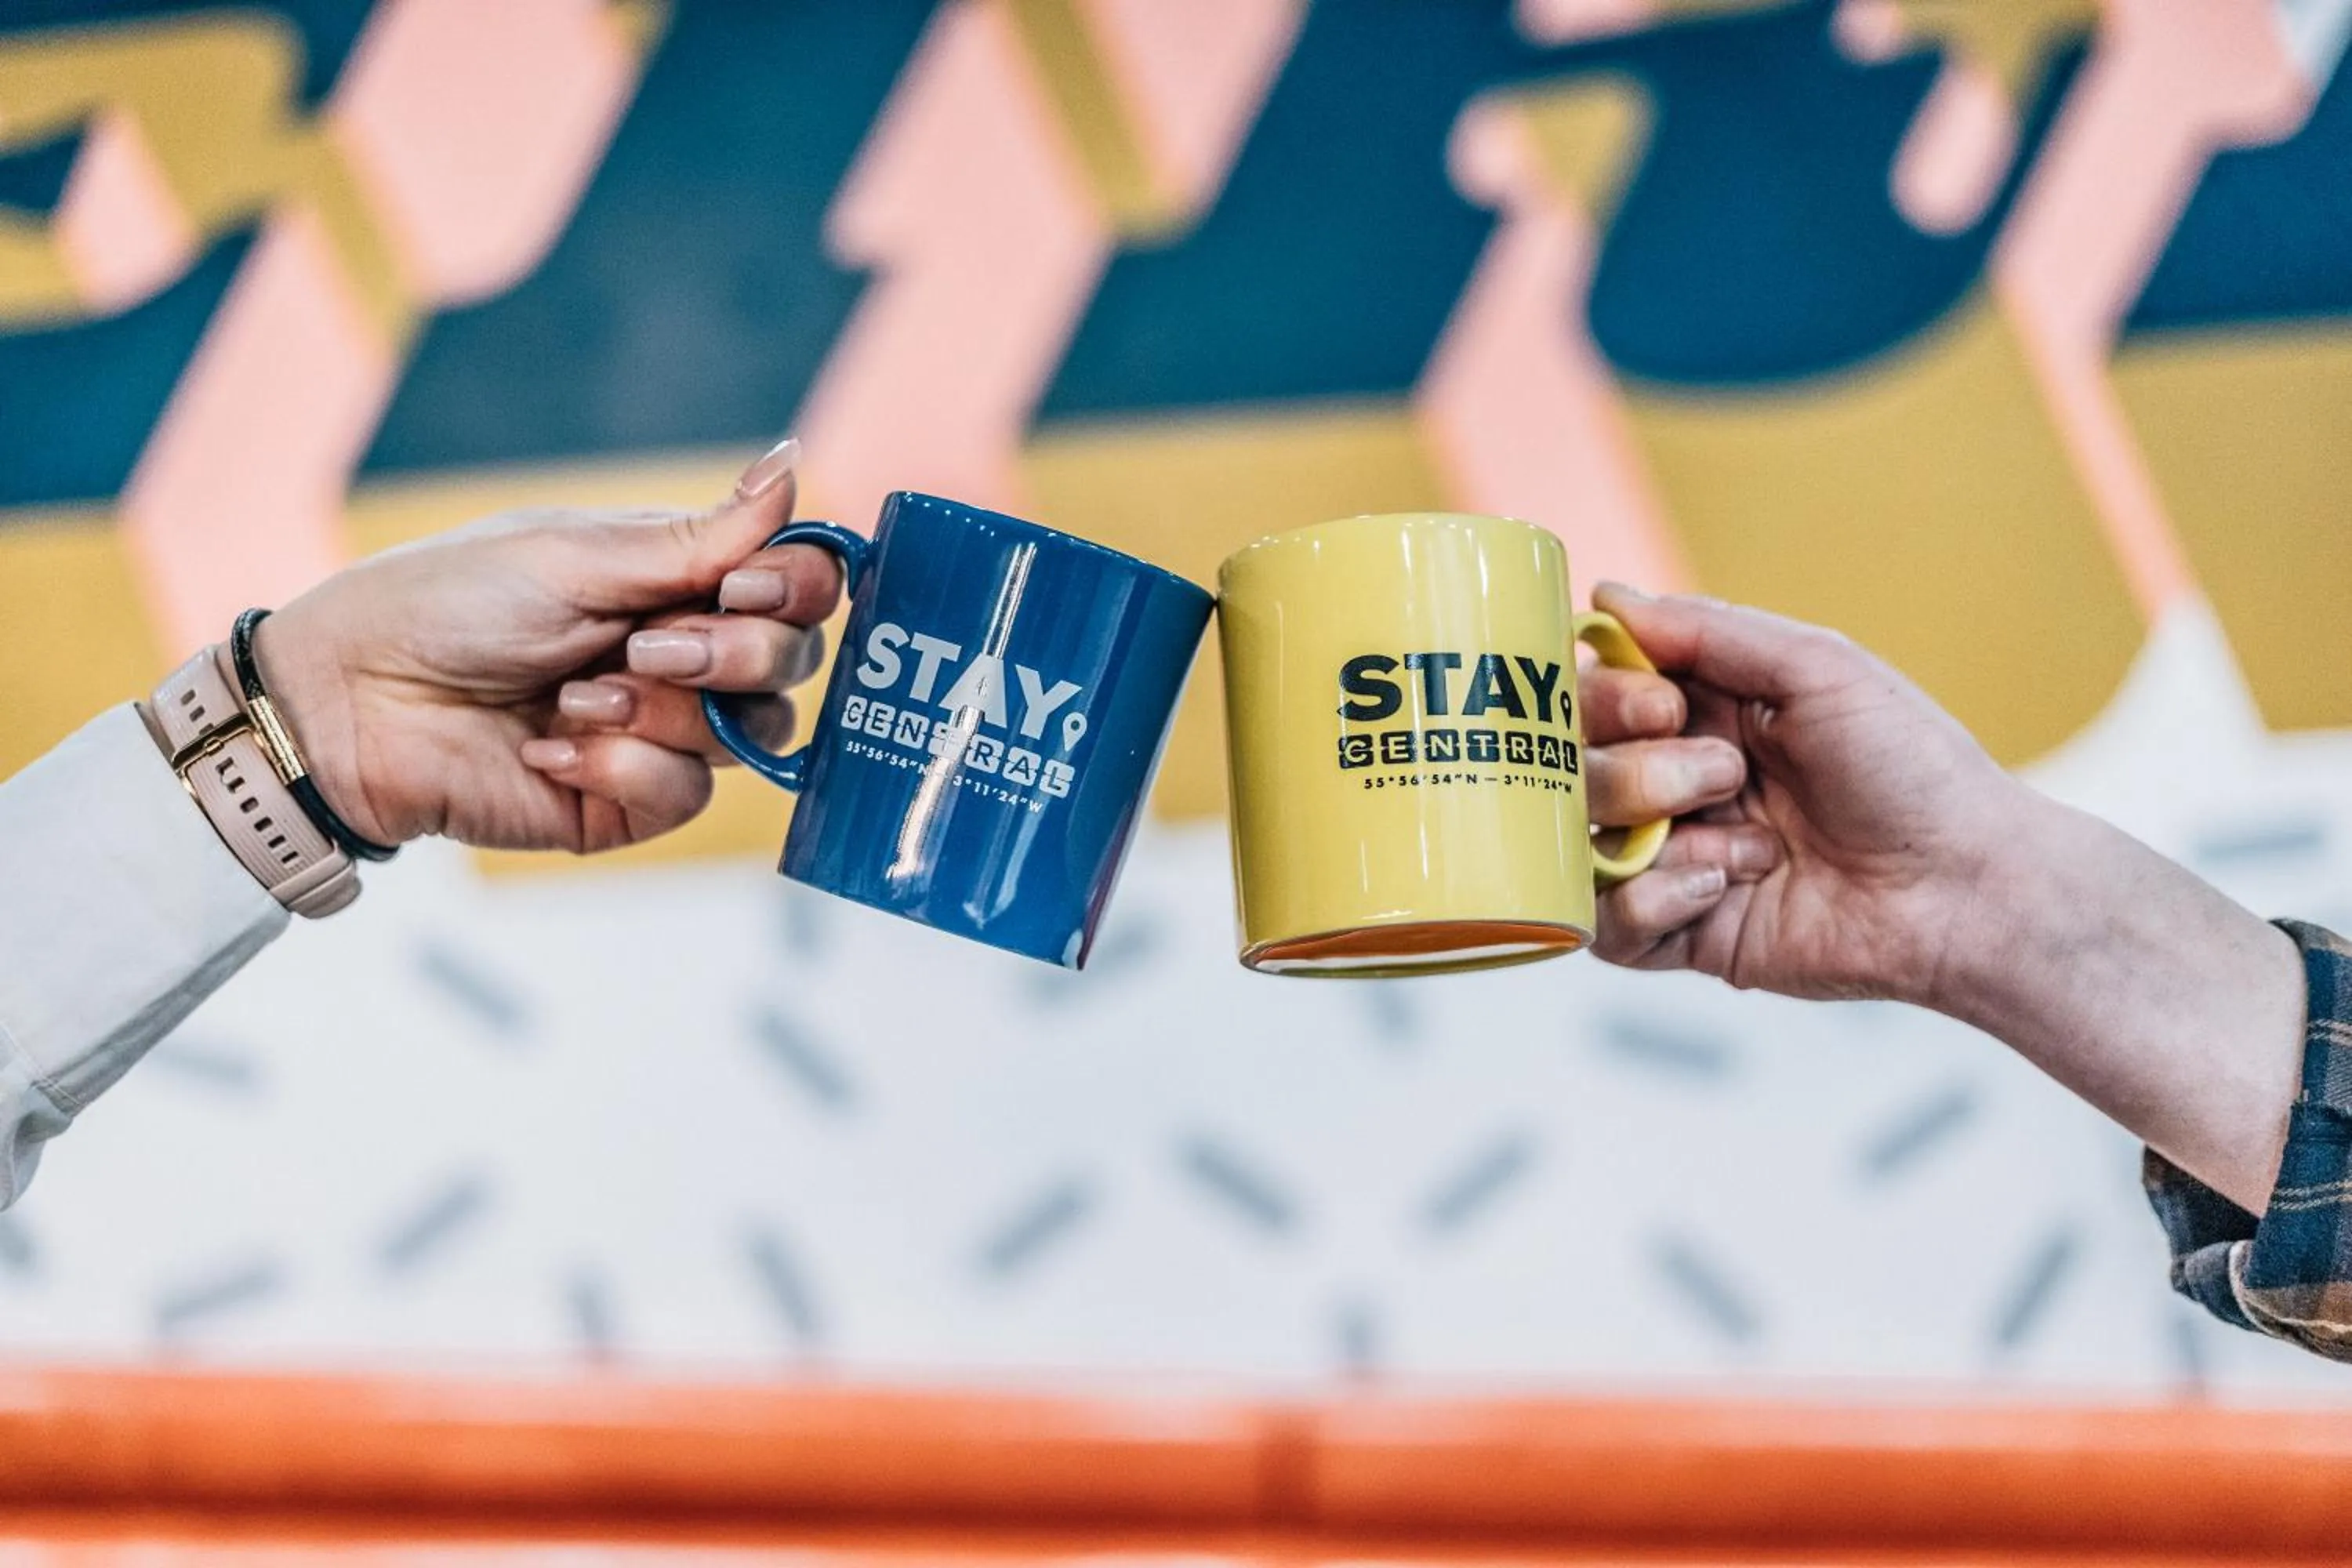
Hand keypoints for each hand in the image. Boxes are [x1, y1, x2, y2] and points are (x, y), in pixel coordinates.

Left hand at [250, 438, 844, 853]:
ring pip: (751, 735)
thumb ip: (699, 536)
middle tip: (647, 646)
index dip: (798, 588)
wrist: (355, 700)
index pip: (796, 585)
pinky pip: (685, 794)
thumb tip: (792, 465)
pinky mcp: (627, 801)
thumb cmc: (449, 602)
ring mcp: (661, 731)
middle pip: (791, 663)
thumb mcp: (577, 556)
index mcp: (679, 579)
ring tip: (576, 698)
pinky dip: (621, 768)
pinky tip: (549, 749)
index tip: (747, 585)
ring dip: (667, 712)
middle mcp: (686, 655)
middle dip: (735, 655)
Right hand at [1582, 584, 2302, 1211]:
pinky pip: (1605, 925)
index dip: (1606, 697)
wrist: (1967, 887)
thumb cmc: (1913, 770)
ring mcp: (1674, 860)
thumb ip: (1706, 630)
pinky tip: (1724, 889)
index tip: (1662, 707)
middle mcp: (1676, 782)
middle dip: (1635, 770)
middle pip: (1572, 767)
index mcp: (1703, 712)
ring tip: (1746, 846)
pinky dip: (1650, 902)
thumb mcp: (1818, 668)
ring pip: (1577, 845)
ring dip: (1653, 836)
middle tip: (1722, 776)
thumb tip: (1603, 597)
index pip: (1593, 693)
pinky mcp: (1682, 934)